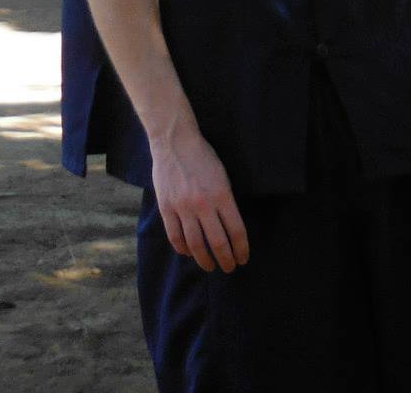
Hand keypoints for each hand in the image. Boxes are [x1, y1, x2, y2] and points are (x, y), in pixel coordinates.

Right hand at [150, 128, 249, 272]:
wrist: (175, 142)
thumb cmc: (203, 156)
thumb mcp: (223, 176)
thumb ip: (225, 200)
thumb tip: (229, 226)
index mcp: (222, 195)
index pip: (236, 230)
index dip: (241, 248)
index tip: (243, 258)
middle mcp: (203, 204)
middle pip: (217, 242)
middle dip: (226, 259)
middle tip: (229, 268)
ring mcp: (183, 207)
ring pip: (195, 244)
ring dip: (204, 259)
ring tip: (210, 266)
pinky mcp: (166, 208)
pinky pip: (175, 236)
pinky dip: (183, 249)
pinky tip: (189, 253)